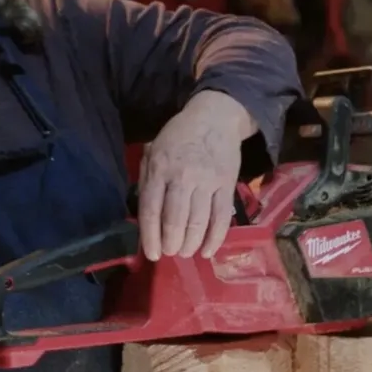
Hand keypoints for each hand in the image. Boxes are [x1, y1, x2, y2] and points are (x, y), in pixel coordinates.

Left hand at [138, 91, 256, 259]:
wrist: (215, 117)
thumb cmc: (179, 137)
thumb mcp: (154, 151)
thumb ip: (147, 181)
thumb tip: (145, 218)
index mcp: (159, 169)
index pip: (151, 210)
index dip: (150, 237)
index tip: (151, 253)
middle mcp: (182, 176)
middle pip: (174, 220)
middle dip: (171, 244)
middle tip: (170, 253)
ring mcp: (207, 181)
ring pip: (198, 222)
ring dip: (190, 244)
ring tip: (185, 252)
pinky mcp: (226, 185)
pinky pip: (221, 218)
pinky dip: (215, 239)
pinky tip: (208, 251)